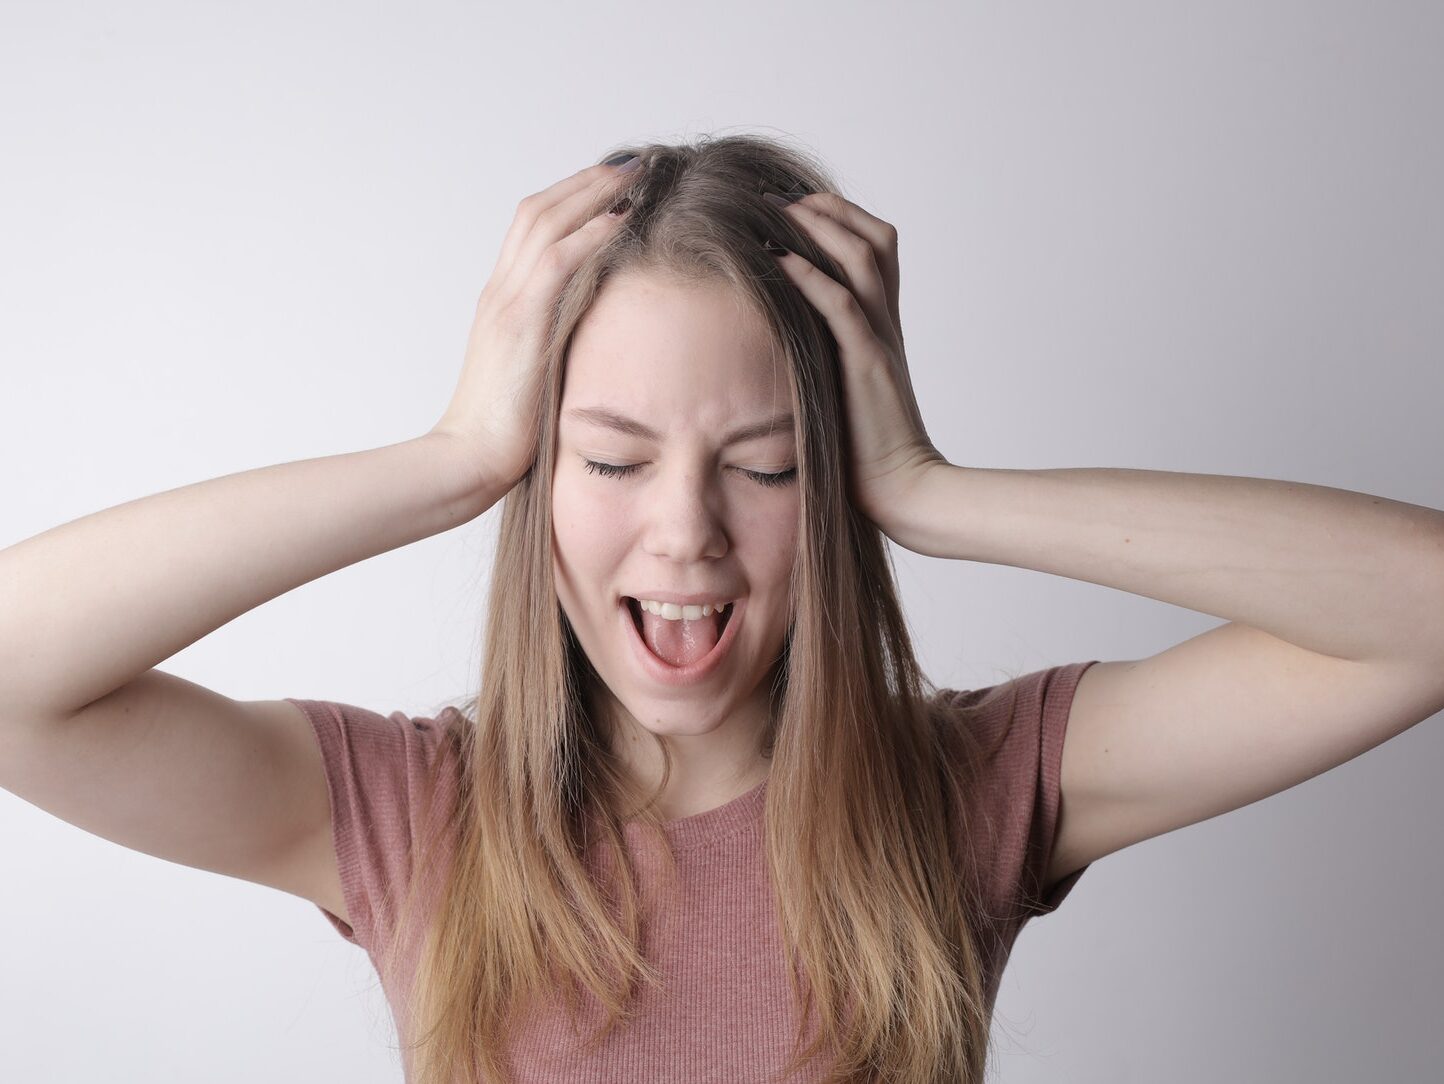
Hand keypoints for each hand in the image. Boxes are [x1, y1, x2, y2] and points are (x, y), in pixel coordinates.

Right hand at [429, 157, 640, 493]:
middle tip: (632, 163)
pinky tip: (623, 218)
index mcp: (501, 302)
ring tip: (636, 175)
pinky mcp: (520, 323)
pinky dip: (590, 233)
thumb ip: (555, 345)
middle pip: (539, 211)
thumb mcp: (534, 375)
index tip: (612, 184)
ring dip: (594, 193)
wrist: (469, 458)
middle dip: (587, 182)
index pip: (532, 229)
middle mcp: (500, 292)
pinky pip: (558, 261)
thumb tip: (595, 338)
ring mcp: (506, 303)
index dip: (572, 199)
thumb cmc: (505, 432)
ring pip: (547, 222)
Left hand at [764, 191, 947, 539]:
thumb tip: (782, 340)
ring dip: (818, 228)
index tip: (796, 210)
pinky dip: (810, 275)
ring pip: (862, 257)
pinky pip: (840, 305)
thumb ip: (827, 357)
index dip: (842, 219)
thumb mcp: (845, 389)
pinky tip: (779, 260)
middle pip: (876, 238)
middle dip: (829, 210)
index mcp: (884, 326)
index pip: (878, 249)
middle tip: (780, 201)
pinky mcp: (868, 363)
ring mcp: (881, 340)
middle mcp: (887, 323)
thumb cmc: (866, 450)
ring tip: (777, 214)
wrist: (902, 488)